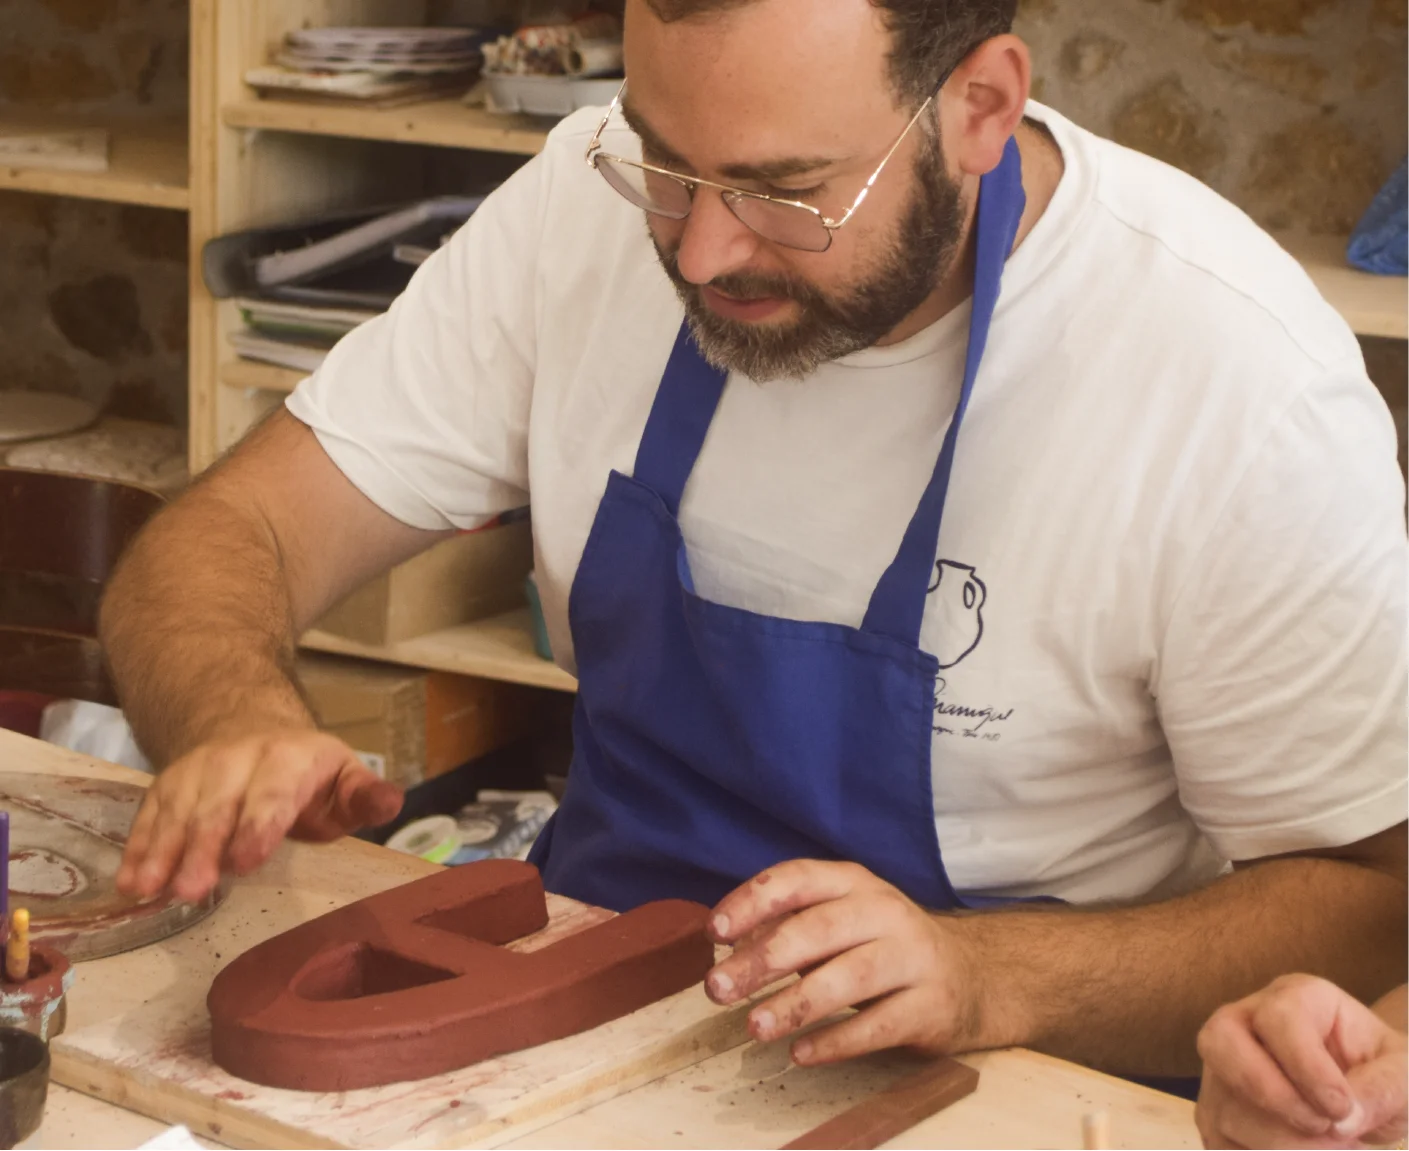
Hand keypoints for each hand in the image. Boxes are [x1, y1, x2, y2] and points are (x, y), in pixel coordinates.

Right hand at [116, 729, 402, 902]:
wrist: (250, 727)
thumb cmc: (308, 775)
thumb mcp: (345, 780)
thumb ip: (364, 797)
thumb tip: (389, 803)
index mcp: (291, 758)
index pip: (273, 793)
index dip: (258, 825)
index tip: (246, 861)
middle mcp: (238, 759)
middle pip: (218, 806)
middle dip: (204, 848)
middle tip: (191, 890)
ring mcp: (198, 770)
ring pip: (179, 809)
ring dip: (163, 850)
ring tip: (148, 889)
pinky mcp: (168, 784)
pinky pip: (151, 814)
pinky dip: (139, 846)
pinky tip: (130, 880)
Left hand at [702, 861, 988, 1064]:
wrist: (967, 977)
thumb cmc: (878, 945)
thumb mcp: (837, 921)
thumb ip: (787, 927)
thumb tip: (727, 949)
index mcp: (852, 882)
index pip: (797, 879)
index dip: (752, 902)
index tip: (714, 932)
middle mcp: (884, 911)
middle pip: (818, 930)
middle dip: (763, 959)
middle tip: (718, 989)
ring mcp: (912, 956)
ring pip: (849, 977)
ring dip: (796, 1004)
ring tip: (754, 1027)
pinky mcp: (930, 1005)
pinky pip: (878, 1025)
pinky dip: (836, 1041)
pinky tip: (800, 1053)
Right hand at [1197, 974, 1407, 1149]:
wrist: (1366, 1096)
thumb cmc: (1384, 1073)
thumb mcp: (1403, 1076)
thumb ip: (1382, 1090)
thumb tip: (1344, 1118)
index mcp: (1299, 997)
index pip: (1279, 1018)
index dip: (1306, 1067)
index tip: (1343, 1109)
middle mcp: (1248, 1019)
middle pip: (1220, 1041)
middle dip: (1271, 1095)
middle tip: (1321, 1126)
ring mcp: (1224, 1065)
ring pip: (1221, 1102)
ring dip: (1277, 1142)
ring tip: (1328, 1148)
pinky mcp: (1216, 1108)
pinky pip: (1219, 1140)